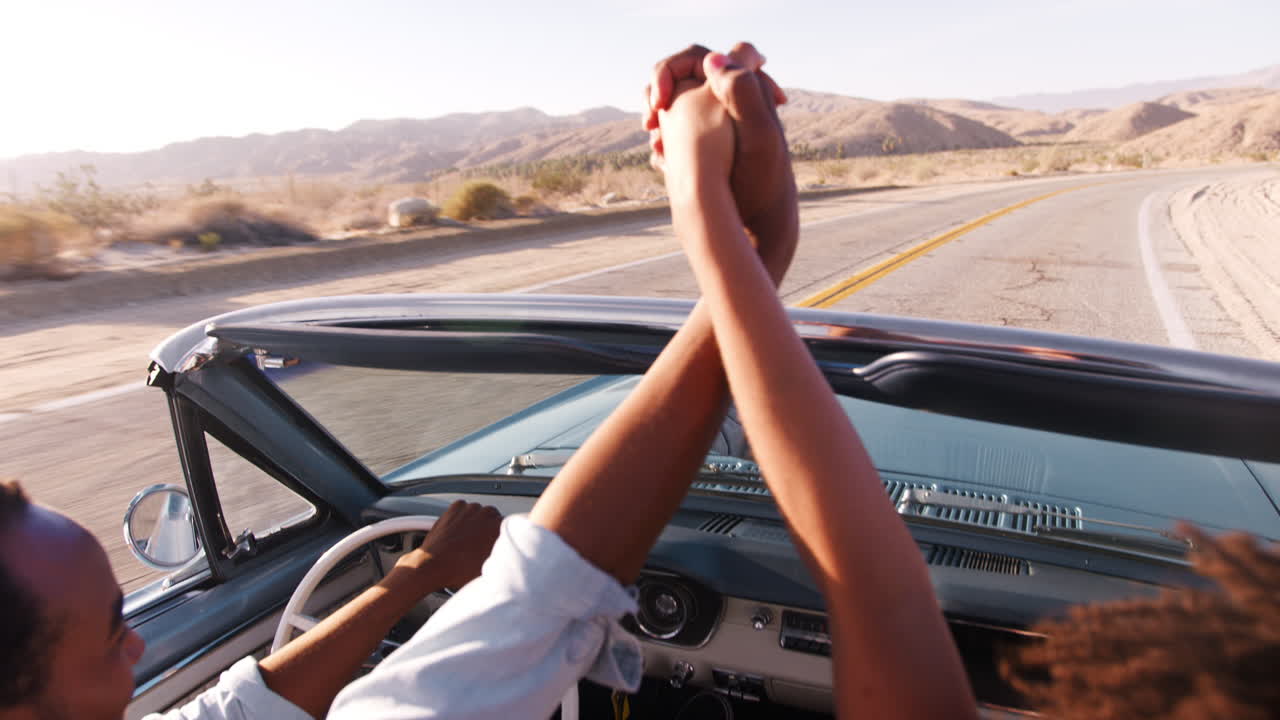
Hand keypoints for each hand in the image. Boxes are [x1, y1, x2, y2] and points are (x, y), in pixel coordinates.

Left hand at [392, 500, 501, 591]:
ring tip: (465, 538)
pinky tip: (457, 530)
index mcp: (500, 528)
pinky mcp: (456, 507)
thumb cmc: (460, 569)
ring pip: (477, 511)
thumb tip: (505, 554)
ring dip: (474, 521)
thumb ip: (502, 555)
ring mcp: (471, 509)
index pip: (507, 527)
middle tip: (479, 543)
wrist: (434, 564)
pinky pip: (463, 508)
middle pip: (493, 517)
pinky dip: (461, 516)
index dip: (499, 536)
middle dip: (487, 528)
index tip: (493, 542)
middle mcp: (487, 514)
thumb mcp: (492, 567)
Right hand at [646, 43, 796, 282]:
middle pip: (683, 76)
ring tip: (659, 145)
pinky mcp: (705, 148)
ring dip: (660, 119)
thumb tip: (711, 59)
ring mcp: (715, 125)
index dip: (674, 68)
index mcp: (747, 89)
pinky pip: (674, 131)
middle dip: (661, 94)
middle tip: (651, 122)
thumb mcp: (760, 136)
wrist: (757, 226)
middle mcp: (731, 102)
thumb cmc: (761, 184)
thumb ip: (742, 92)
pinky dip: (663, 141)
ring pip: (675, 103)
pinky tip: (664, 163)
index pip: (702, 56)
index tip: (662, 100)